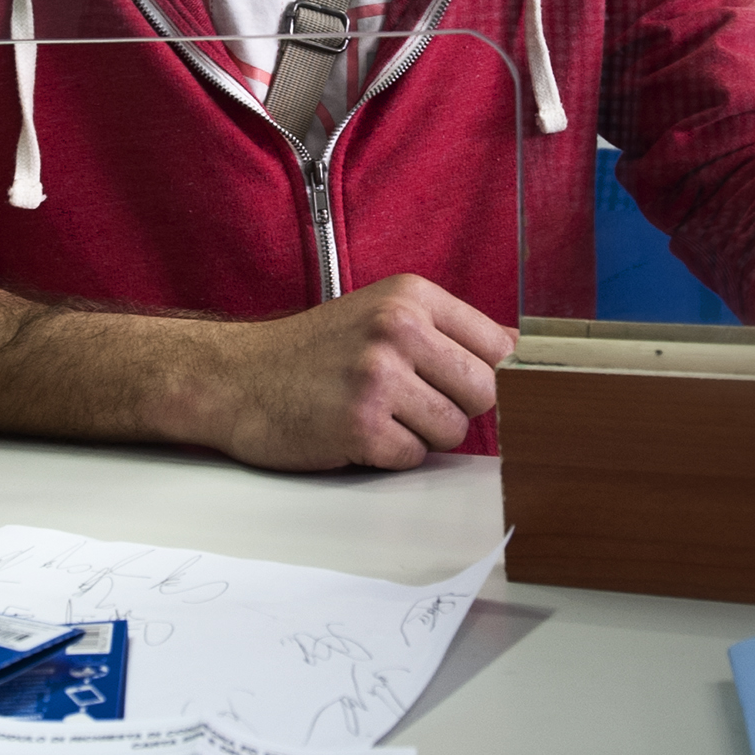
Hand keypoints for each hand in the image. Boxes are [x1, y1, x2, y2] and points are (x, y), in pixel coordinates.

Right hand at [184, 273, 517, 469]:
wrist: (235, 379)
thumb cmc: (312, 352)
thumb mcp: (380, 313)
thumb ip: (446, 329)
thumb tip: (519, 347)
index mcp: (411, 296)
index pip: (499, 345)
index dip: (481, 374)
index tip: (455, 383)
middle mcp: (398, 329)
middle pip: (486, 392)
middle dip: (456, 409)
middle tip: (411, 403)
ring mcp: (378, 378)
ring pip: (454, 431)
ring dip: (422, 435)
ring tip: (379, 415)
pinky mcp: (360, 426)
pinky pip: (413, 458)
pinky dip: (389, 456)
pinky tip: (357, 434)